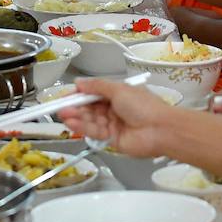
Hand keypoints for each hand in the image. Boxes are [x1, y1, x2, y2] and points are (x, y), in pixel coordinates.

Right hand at [58, 77, 176, 156]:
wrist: (161, 130)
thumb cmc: (144, 106)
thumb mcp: (119, 89)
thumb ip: (96, 86)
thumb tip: (79, 82)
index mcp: (117, 94)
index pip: (92, 93)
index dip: (78, 95)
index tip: (65, 96)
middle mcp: (113, 109)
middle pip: (89, 107)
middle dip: (74, 107)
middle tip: (60, 107)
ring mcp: (112, 124)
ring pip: (89, 120)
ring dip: (76, 117)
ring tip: (63, 115)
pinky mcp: (111, 139)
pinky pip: (93, 132)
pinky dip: (82, 128)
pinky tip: (72, 124)